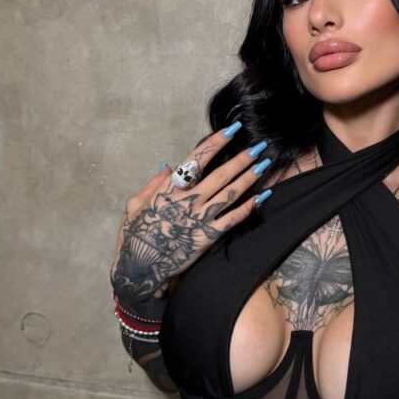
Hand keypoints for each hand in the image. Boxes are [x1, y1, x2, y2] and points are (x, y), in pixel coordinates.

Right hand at [110, 124, 270, 303]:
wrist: (139, 268)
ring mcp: (199, 219)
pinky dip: (248, 207)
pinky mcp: (207, 236)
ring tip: (263, 165)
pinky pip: (232, 219)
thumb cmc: (135, 236)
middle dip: (241, 159)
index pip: (196, 159)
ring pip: (229, 194)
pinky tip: (262, 197)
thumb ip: (152, 185)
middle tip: (258, 147)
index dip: (215, 143)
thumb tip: (168, 166)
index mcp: (169, 189)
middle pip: (220, 175)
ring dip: (249, 178)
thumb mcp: (134, 206)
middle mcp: (187, 201)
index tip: (231, 131)